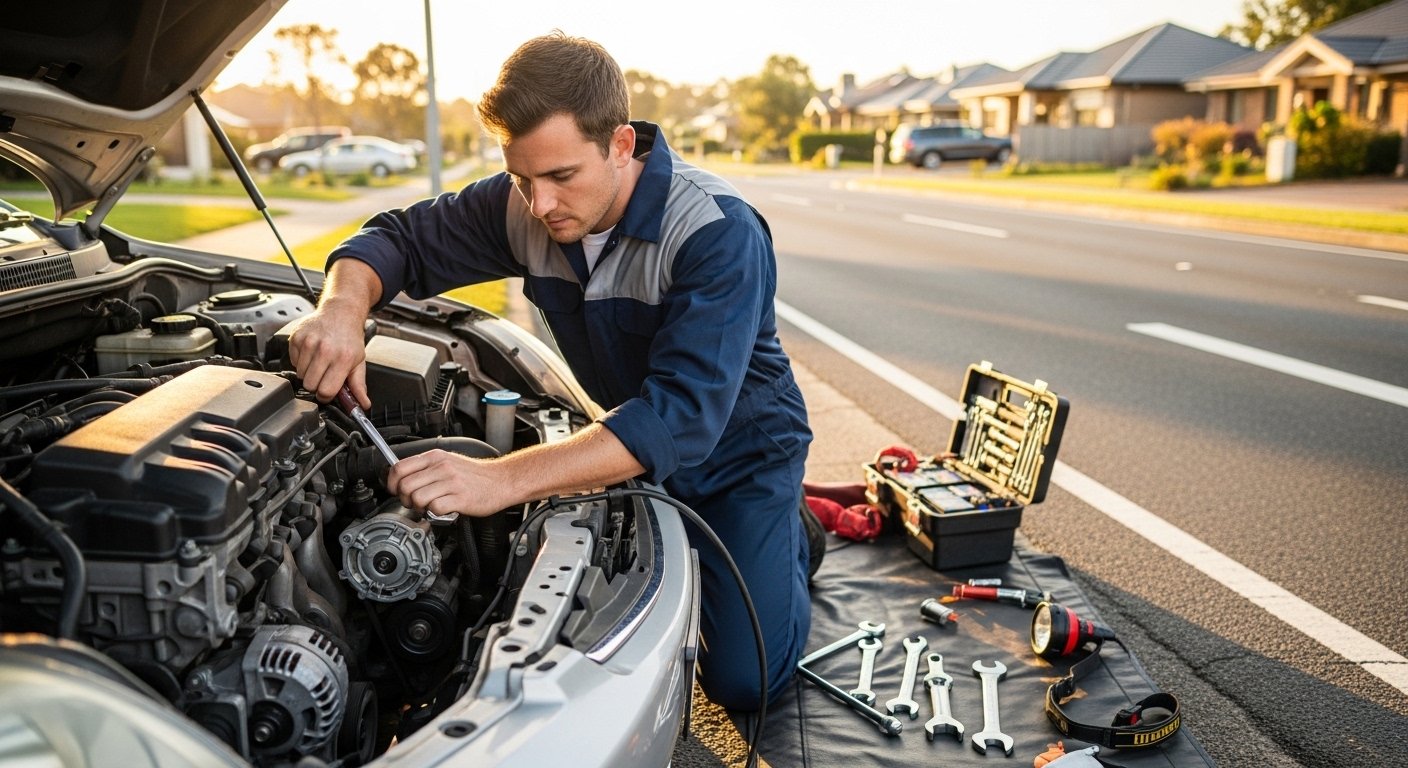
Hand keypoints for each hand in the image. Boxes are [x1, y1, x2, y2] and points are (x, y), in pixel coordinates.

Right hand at [286, 300, 369, 406]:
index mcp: (342, 359)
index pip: (325, 391)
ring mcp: (309, 343)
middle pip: (310, 385)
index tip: (328, 390)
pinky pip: (293, 362)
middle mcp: (325, 350)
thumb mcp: (359, 362)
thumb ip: (359, 386)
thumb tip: (363, 406)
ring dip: (308, 373)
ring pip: (299, 375)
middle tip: (325, 374)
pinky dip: (301, 361)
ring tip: (319, 362)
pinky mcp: (297, 337)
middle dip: (317, 384)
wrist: (341, 313)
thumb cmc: (350, 338)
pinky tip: (312, 353)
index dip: (326, 395)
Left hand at [387, 449, 514, 518]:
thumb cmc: (475, 475)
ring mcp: (451, 482)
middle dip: (405, 499)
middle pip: (405, 485)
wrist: (502, 481)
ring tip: (429, 507)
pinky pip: (435, 508)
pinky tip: (442, 510)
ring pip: (417, 498)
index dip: (392, 483)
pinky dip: (435, 513)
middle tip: (415, 503)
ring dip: (420, 507)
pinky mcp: (461, 498)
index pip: (399, 468)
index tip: (396, 491)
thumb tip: (402, 478)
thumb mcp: (447, 461)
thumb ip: (426, 467)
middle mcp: (442, 467)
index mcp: (435, 456)